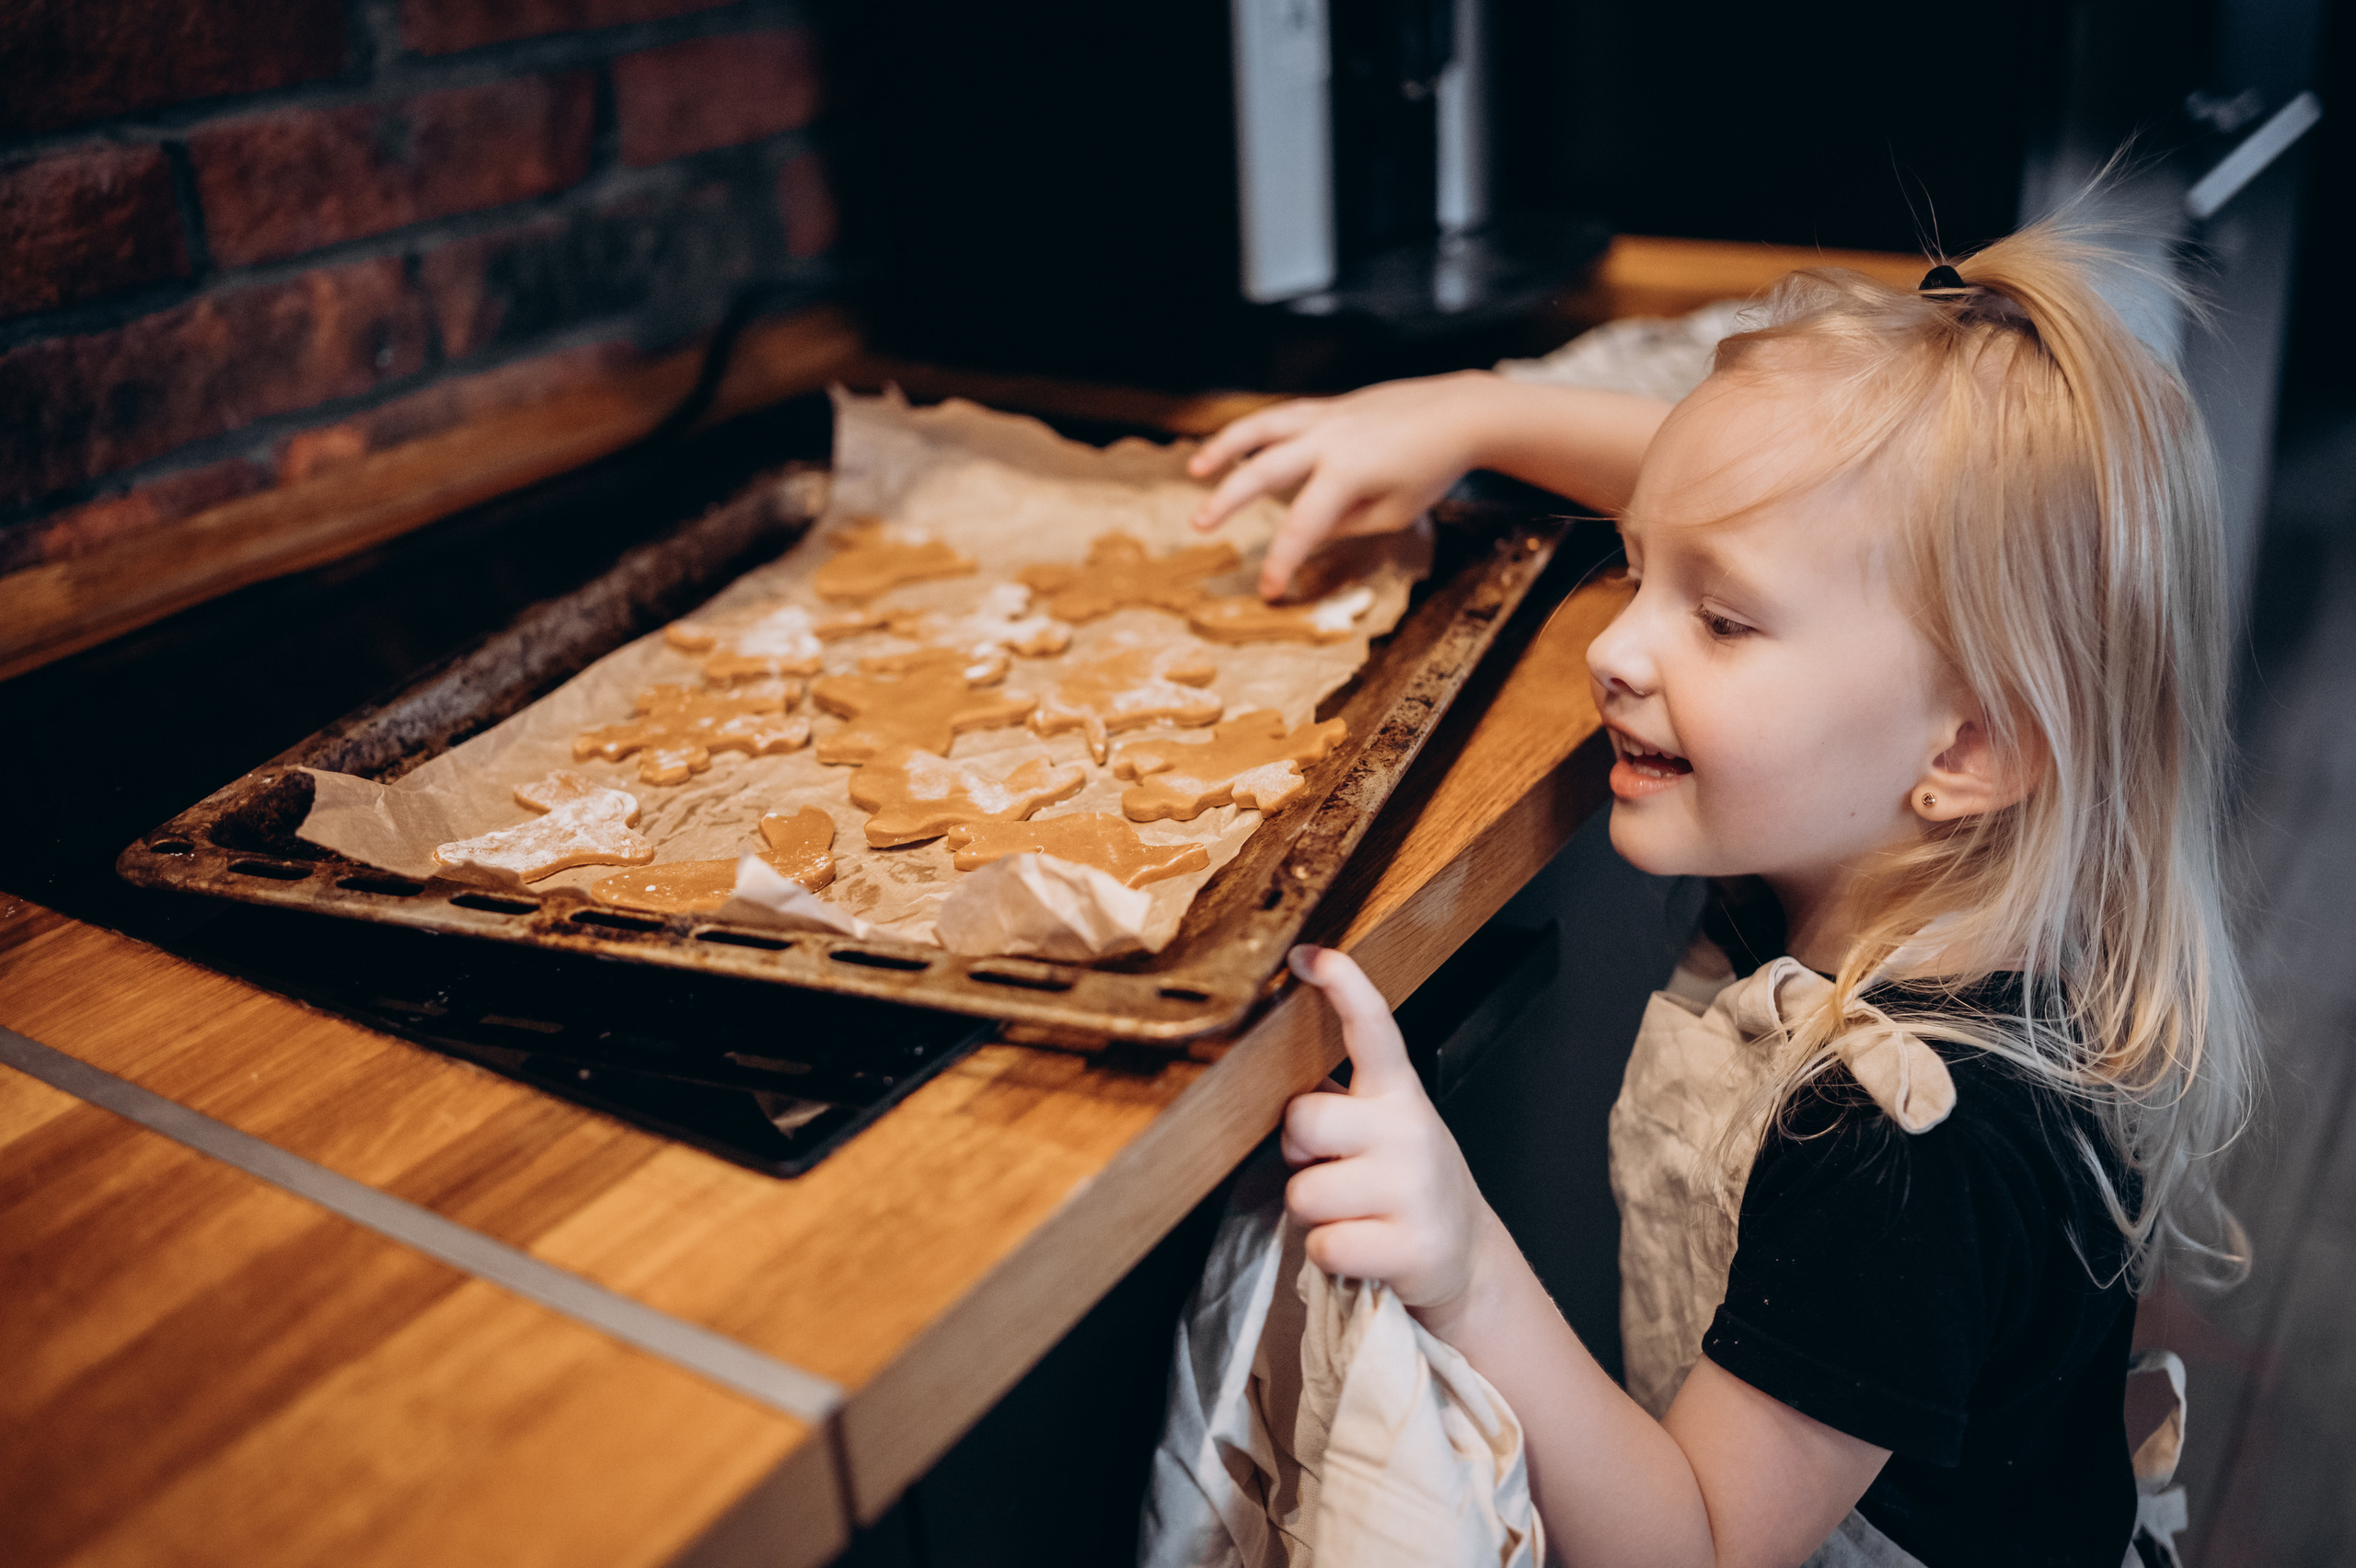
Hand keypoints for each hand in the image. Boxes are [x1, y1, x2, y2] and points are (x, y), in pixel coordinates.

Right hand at [1187, 372, 1497, 597]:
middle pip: (1264, 470)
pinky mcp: (1328, 407)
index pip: (1301, 526)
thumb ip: (1346, 523)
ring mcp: (1326, 418)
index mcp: (1348, 474)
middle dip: (1228, 500)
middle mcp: (1329, 441)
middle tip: (1199, 525)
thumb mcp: (1393, 511)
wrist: (1458, 413)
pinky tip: (1240, 449)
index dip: (1281, 562)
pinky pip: (1281, 418)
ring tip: (1196, 470)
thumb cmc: (1431, 468)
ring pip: (1262, 429)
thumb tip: (1310, 530)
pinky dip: (1255, 432)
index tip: (1269, 590)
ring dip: (1224, 448)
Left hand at [1280, 943, 1490, 1310]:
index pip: (1373, 1026)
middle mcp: (1409, 1130)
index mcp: (1396, 1092)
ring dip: (1314, 1212)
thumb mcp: (1382, 1126)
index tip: (1307, 955)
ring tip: (1352, 1212)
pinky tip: (1364, 1248)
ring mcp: (1413, 1188)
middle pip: (1303, 1121)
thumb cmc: (1399, 1181)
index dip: (1341, 985)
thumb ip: (1334, 1099)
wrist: (1463, 1253)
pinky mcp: (1411, 1245)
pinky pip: (1324, 1245)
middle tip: (1328, 1167)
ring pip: (1304, 1194)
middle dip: (1298, 1151)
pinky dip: (1330, 1254)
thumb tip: (1262, 1074)